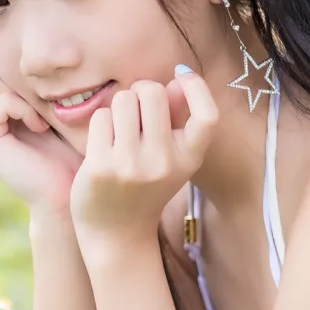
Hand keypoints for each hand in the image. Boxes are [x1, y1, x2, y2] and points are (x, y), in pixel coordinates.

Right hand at [0, 51, 84, 213]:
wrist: (68, 190)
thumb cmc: (67, 147)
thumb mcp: (49, 102)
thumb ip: (30, 78)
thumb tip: (17, 41)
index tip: (24, 57)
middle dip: (17, 75)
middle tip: (42, 100)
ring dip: (23, 92)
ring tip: (42, 117)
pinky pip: (0, 101)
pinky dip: (24, 109)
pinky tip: (39, 127)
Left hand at [69, 69, 218, 258]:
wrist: (117, 234)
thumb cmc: (144, 186)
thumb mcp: (171, 157)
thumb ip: (177, 118)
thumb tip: (178, 78)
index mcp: (189, 159)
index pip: (208, 116)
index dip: (197, 88)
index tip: (182, 75)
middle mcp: (163, 161)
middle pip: (152, 92)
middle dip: (140, 92)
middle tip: (136, 111)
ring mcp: (131, 164)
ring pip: (122, 100)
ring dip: (118, 108)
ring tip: (119, 131)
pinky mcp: (101, 166)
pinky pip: (101, 118)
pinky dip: (101, 124)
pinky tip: (103, 144)